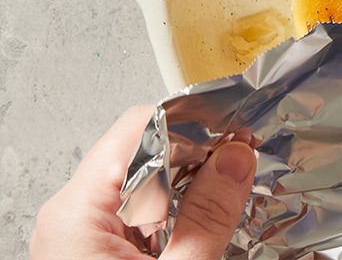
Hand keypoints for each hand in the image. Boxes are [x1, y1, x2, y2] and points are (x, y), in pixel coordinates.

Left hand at [31, 105, 254, 259]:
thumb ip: (209, 214)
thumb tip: (237, 156)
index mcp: (76, 212)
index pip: (138, 129)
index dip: (193, 124)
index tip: (237, 132)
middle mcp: (69, 214)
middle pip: (142, 151)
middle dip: (196, 155)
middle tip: (243, 164)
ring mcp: (78, 233)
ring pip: (143, 181)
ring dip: (187, 185)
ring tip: (227, 197)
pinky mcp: (92, 250)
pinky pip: (136, 211)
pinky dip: (172, 210)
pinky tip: (199, 224)